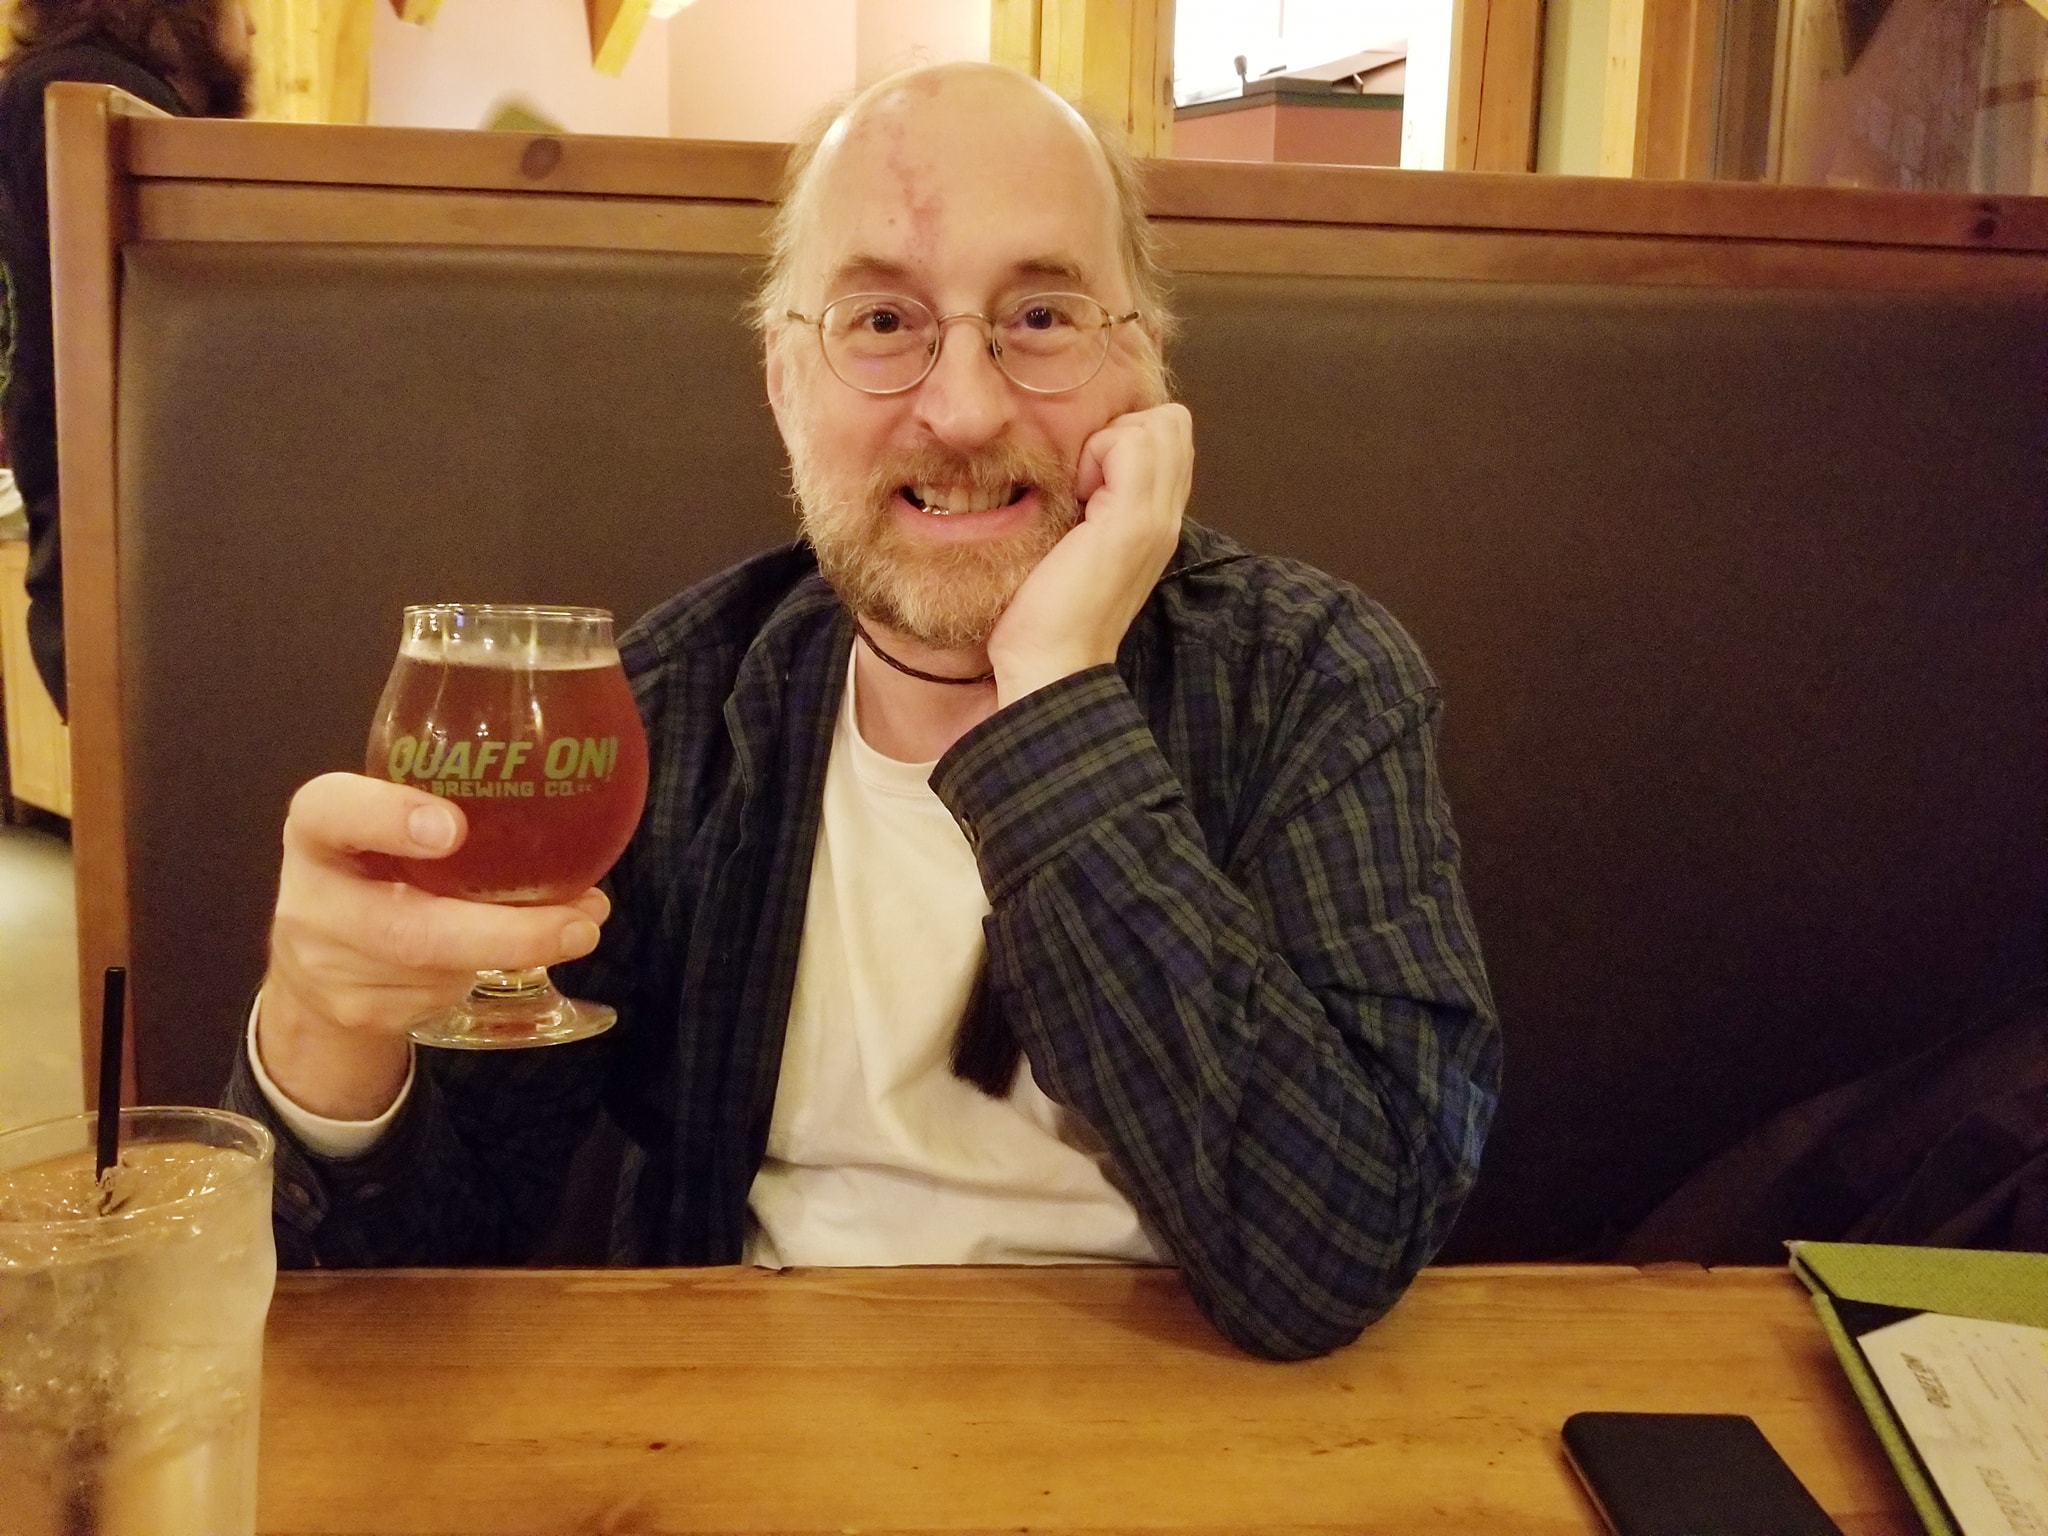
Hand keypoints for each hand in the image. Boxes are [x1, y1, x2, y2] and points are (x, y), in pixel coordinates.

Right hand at [257, 773, 607, 1119]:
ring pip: (437, 971)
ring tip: (573, 929)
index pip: (333, 811)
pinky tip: (522, 957)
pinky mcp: (359, 1012)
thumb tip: (578, 812)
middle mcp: (313, 898)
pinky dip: (492, 974)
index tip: (452, 827)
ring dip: (515, 953)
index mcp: (318, 828)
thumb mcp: (386, 820)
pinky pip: (440, 997)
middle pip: (407, 930)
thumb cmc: (375, 865)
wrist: (311, 962)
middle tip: (580, 924)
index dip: (388, 818)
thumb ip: (448, 802)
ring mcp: (329, 966)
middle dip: (505, 934)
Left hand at [988, 402, 1192, 705]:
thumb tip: (1079, 462)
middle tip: (1084, 479)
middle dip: (1122, 430)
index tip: (1086, 480)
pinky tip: (1077, 494)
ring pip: (1159, 424)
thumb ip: (1092, 504)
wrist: (1051, 663)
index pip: (1168, 437)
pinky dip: (1098, 451)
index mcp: (1157, 520)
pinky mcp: (1135, 520)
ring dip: (1109, 440)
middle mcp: (1169, 516)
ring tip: (1081, 488)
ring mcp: (1158, 517)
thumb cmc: (1049, 612)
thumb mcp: (1078, 544)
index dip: (1125, 437)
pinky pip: (1131, 442)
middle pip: (1171, 423)